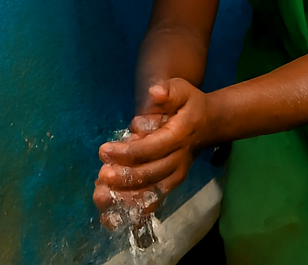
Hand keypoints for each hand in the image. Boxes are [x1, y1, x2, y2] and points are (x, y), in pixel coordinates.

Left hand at [92, 79, 212, 225]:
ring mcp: (176, 175)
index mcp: (180, 136)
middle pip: (150, 174)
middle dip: (124, 178)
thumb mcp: (182, 90)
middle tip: (101, 175)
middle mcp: (180, 160)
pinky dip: (132, 212)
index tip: (103, 151)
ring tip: (100, 196)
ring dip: (125, 198)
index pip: (152, 148)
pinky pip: (152, 202)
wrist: (208, 124)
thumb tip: (156, 92)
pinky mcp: (170, 185)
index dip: (127, 152)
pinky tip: (110, 217)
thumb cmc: (189, 105)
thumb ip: (169, 91)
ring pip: (151, 192)